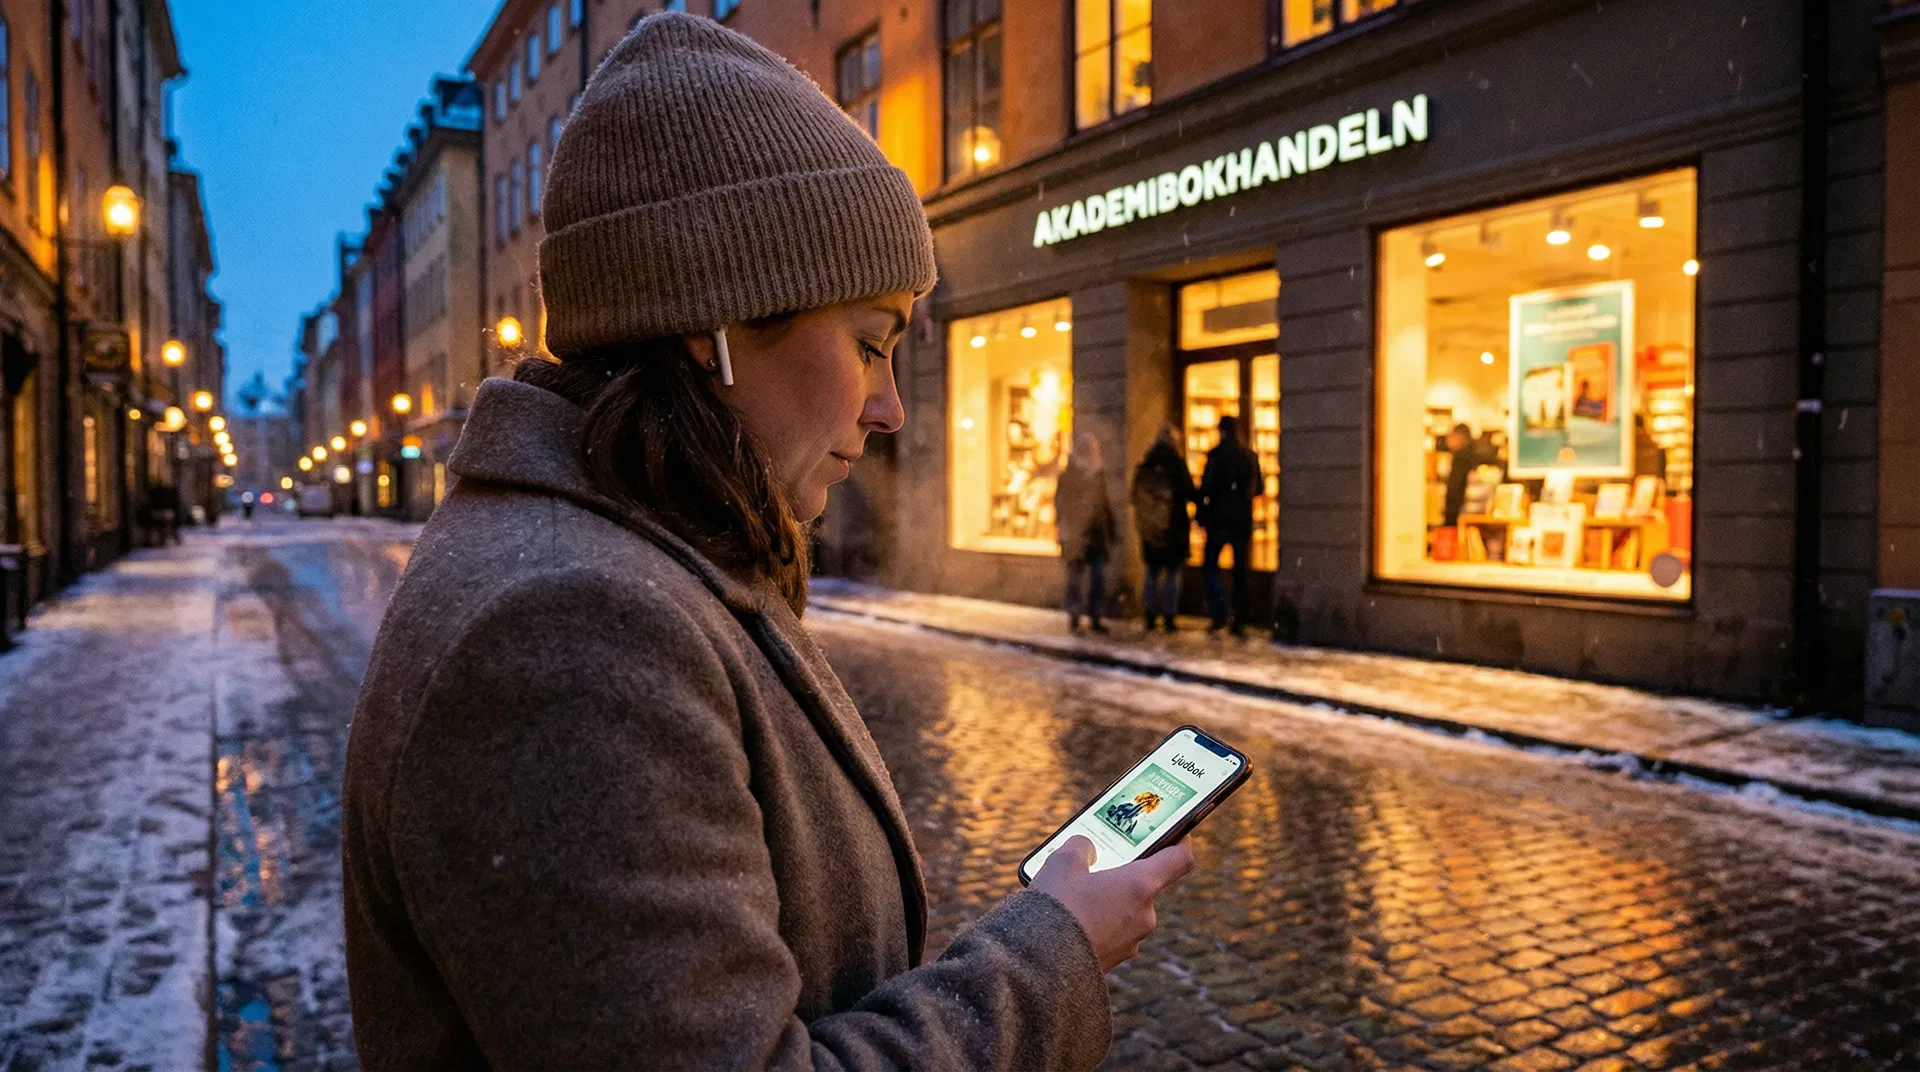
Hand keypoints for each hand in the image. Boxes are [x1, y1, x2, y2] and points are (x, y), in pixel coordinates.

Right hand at [1029, 836, 1194, 971]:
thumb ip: (1081, 846)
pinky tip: (1070, 922)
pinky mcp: (1116, 961)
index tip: (1175, 833)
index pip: (1179, 859)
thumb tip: (1087, 847)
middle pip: (1144, 885)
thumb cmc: (1057, 906)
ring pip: (1125, 911)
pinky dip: (1098, 925)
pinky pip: (1112, 934)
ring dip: (1107, 902)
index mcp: (1140, 885)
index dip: (1180, 841)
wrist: (1042, 964)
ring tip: (1072, 899)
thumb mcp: (1062, 862)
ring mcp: (1132, 941)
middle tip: (1094, 868)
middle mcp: (1145, 915)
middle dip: (1121, 876)